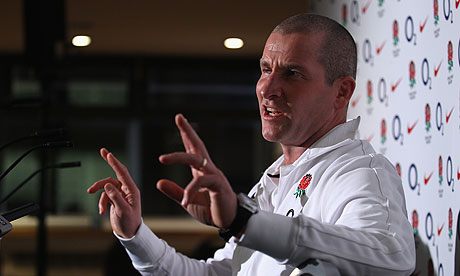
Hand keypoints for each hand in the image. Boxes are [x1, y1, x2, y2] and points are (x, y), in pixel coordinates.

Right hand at [87, 148, 141, 237]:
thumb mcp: (123, 211)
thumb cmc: (130, 222)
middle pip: (114, 174)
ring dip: (100, 196)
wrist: (129, 233)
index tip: (108, 154)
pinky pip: (105, 196)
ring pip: (106, 187)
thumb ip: (115, 197)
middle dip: (108, 164)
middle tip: (102, 151)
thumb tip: (107, 185)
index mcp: (132, 190)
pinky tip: (102, 212)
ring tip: (100, 208)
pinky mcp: (115, 198)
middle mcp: (126, 189)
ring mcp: (120, 193)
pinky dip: (101, 203)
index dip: (115, 162)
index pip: (123, 173)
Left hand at [157, 114, 236, 228]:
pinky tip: (184, 199)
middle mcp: (208, 169)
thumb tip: (158, 182)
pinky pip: (202, 181)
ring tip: (162, 158)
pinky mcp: (218, 185)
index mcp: (200, 172)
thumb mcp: (187, 201)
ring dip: (178, 157)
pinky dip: (190, 190)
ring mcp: (214, 175)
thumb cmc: (211, 210)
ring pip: (196, 159)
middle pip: (197, 145)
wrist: (230, 221)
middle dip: (188, 131)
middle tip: (179, 117)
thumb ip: (174, 192)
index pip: (192, 149)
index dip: (186, 135)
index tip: (180, 119)